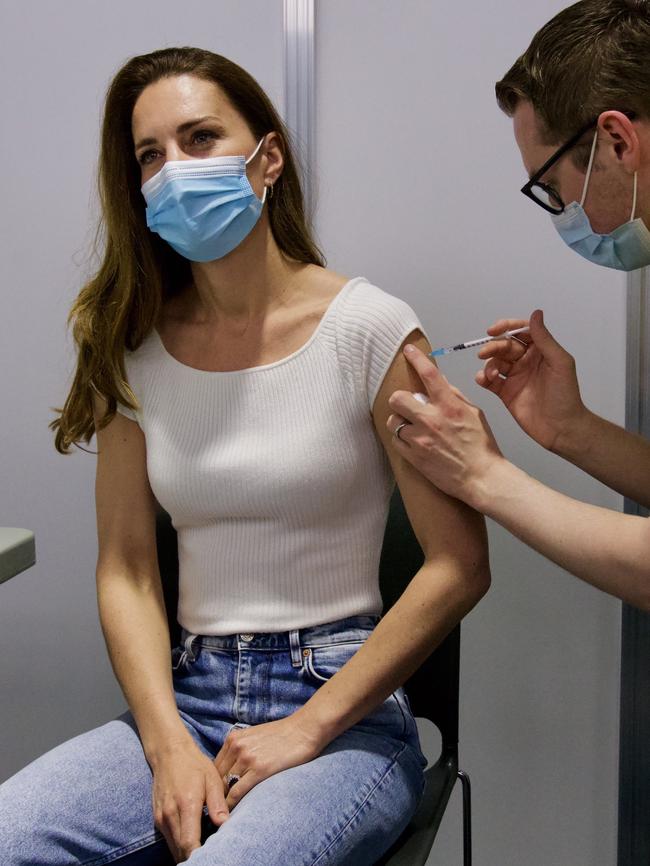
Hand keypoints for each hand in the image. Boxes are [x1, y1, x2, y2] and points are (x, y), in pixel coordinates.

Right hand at [150, 739, 229, 862]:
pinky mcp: (157, 818)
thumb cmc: (194, 765)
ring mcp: (161, 818)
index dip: (200, 856)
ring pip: (173, 848)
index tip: (212, 857)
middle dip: (196, 857)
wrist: (169, 753)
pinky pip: (169, 839)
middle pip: (180, 851)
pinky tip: (193, 840)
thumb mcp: (212, 778)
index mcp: (186, 805)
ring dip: (187, 852)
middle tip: (212, 855)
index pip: (189, 843)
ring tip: (205, 850)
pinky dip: (180, 844)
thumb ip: (217, 802)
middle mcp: (170, 815)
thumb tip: (224, 823)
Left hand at [213, 715, 321, 810]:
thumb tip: (230, 770)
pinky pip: (237, 792)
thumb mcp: (254, 736)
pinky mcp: (260, 769)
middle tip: (217, 809)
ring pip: (225, 786)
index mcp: (233, 739)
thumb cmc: (282, 735)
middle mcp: (237, 747)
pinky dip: (232, 804)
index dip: (213, 784)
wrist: (303, 730)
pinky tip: (233, 813)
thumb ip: (240, 750)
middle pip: (216, 777)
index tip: (216, 797)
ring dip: (222, 801)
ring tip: (222, 815)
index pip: (214, 767)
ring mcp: (247, 758)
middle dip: (216, 794)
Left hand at [387, 345, 503, 504]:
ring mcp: (420, 439)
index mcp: (449, 406)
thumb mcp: (474, 413)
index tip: (408, 351)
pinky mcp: (412, 456)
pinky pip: (395, 440)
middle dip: (401, 400)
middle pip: (397, 398)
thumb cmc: (481, 445)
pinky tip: (414, 442)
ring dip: (400, 422)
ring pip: (392, 421)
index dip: (416, 358)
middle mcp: (431, 420)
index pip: (429, 375)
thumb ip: (454, 396)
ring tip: (412, 428)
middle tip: (409, 406)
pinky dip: (401, 439)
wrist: (480, 477)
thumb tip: (439, 383)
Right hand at [475, 310, 586, 452]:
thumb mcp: (559, 362)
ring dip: (488, 364)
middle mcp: (526, 361)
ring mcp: (515, 376)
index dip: (506, 327)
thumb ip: (544, 338)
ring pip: (495, 362)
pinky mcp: (505, 392)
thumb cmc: (565, 394)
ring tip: (489, 374)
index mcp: (540, 351)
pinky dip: (483, 378)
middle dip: (493, 347)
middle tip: (484, 353)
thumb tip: (535, 313)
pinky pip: (490, 381)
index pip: (520, 332)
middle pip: (505, 346)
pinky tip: (482, 380)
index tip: (494, 330)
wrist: (561, 428)